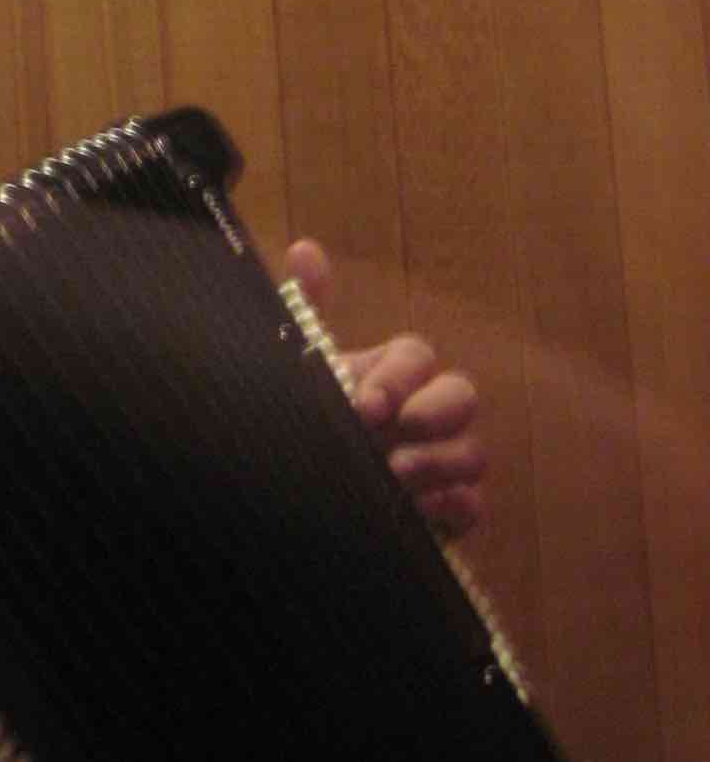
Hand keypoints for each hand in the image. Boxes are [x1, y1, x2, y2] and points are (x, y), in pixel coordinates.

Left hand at [281, 238, 485, 538]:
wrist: (288, 493)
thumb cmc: (305, 418)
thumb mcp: (295, 366)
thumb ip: (304, 312)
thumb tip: (305, 249)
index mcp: (390, 373)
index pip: (416, 355)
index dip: (398, 376)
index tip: (364, 402)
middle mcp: (423, 413)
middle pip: (462, 396)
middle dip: (436, 412)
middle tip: (398, 431)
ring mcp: (439, 462)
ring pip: (473, 452)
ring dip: (442, 463)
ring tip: (398, 479)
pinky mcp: (443, 511)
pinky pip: (473, 506)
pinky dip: (455, 507)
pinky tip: (423, 512)